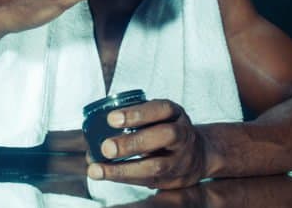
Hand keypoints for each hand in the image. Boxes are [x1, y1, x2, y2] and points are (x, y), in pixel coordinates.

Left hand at [87, 100, 208, 188]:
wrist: (198, 154)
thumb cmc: (166, 129)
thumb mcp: (157, 116)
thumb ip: (134, 118)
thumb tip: (93, 132)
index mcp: (175, 114)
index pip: (161, 109)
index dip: (137, 113)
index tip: (111, 118)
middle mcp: (183, 135)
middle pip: (164, 136)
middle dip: (133, 143)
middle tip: (106, 147)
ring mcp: (182, 159)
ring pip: (156, 166)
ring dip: (123, 169)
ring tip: (96, 170)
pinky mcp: (176, 180)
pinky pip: (150, 182)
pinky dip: (125, 178)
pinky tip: (106, 175)